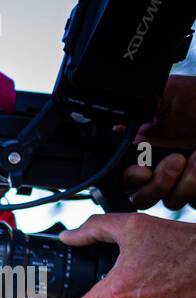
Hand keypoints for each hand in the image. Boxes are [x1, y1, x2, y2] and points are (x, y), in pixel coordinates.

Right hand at [120, 75, 195, 209]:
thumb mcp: (165, 95)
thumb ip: (134, 109)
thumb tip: (110, 125)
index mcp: (142, 148)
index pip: (120, 177)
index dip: (128, 178)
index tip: (142, 171)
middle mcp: (157, 167)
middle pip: (137, 197)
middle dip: (153, 184)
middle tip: (174, 161)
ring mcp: (178, 180)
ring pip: (162, 201)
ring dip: (178, 184)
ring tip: (193, 158)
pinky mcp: (195, 189)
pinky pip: (186, 202)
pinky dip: (194, 187)